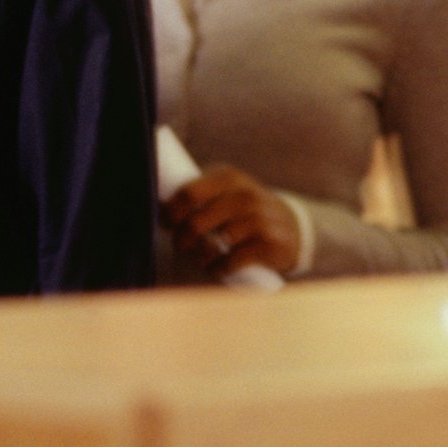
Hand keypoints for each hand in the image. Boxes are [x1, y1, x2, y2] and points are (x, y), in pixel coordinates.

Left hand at [163, 165, 300, 278]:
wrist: (291, 226)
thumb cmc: (243, 210)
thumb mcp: (225, 191)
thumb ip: (197, 193)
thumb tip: (156, 205)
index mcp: (228, 177)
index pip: (188, 194)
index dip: (170, 212)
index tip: (166, 224)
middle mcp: (244, 195)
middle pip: (195, 222)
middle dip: (181, 239)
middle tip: (180, 246)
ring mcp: (258, 219)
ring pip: (212, 245)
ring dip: (200, 256)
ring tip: (200, 258)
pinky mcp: (268, 243)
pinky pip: (230, 262)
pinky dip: (217, 268)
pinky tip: (215, 267)